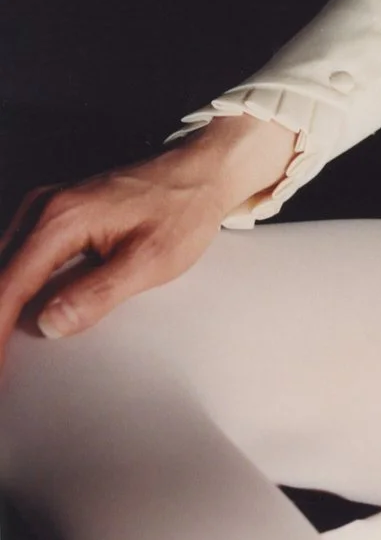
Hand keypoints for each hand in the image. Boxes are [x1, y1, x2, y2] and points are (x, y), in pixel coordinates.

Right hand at [0, 114, 295, 372]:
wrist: (201, 169)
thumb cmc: (182, 210)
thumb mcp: (152, 259)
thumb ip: (98, 294)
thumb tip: (47, 324)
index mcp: (62, 220)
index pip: (7, 289)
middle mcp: (44, 209)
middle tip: (1, 369)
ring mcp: (46, 207)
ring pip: (2, 266)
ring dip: (2, 307)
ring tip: (6, 351)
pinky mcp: (53, 213)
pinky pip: (16, 256)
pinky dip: (11, 288)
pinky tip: (17, 317)